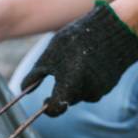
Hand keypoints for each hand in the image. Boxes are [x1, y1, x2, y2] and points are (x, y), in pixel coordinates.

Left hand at [21, 1, 137, 115]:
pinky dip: (88, 78)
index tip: (44, 101)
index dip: (48, 107)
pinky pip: (94, 87)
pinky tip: (88, 61)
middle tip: (58, 72)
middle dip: (61, 90)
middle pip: (68, 100)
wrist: (113, 29)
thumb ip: (36, 74)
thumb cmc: (76, 41)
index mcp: (69, 88)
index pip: (55, 109)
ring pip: (81, 93)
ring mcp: (101, 90)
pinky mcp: (110, 84)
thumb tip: (24, 89)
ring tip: (75, 60)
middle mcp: (86, 93)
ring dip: (75, 83)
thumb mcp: (50, 54)